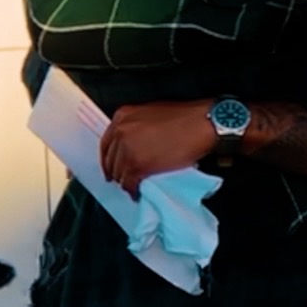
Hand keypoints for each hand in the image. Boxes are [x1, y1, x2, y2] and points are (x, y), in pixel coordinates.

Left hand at [100, 100, 216, 199]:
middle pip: (110, 160)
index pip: (106, 143)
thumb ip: (137, 127)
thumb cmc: (185, 118)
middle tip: (123, 178)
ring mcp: (127, 149)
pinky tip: (138, 192)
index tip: (111, 166)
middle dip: (117, 171)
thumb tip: (135, 143)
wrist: (201, 124)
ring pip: (119, 173)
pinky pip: (129, 183)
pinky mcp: (137, 165)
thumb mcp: (153, 114)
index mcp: (123, 117)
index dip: (108, 158)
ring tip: (133, 186)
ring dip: (125, 182)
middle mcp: (121, 132)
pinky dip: (133, 190)